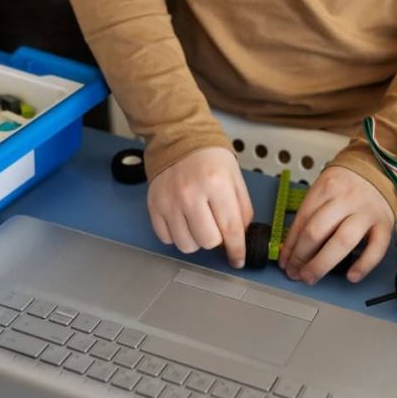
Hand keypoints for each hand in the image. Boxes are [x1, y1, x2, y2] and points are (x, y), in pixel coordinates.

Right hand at [147, 147, 253, 267]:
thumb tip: (240, 237)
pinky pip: (167, 239)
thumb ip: (242, 209)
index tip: (237, 259)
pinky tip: (183, 220)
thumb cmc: (209, 157)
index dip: (237, 250)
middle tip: (216, 225)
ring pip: (187, 245)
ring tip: (198, 222)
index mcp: (216, 184)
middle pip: (208, 241)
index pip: (230, 229)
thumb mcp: (235, 177)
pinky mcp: (154, 206)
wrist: (178, 138)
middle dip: (217, 239)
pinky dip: (177, 235)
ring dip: (196, 239)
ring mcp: (169, 202)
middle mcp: (191, 194)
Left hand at [279, 166, 393, 284]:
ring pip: (342, 241)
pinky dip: (363, 265)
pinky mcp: (385, 224)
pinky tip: (350, 276)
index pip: (302, 221)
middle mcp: (346, 199)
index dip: (290, 246)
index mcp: (326, 188)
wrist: (381, 169)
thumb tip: (292, 246)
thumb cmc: (349, 183)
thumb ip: (311, 212)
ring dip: (322, 263)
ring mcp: (366, 212)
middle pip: (317, 231)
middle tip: (294, 273)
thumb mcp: (325, 188)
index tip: (284, 262)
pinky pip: (376, 248)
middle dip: (301, 257)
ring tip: (311, 277)